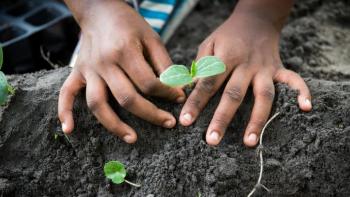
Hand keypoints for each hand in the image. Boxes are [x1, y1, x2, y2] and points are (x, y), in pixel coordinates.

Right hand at [59, 0, 184, 142]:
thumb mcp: (152, 38)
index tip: (178, 98)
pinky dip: (64, 112)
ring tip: (132, 138)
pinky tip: (69, 129)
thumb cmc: (129, 25)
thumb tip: (177, 89)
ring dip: (114, 125)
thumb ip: (164, 64)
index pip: (148, 82)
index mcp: (125, 51)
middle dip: (151, 114)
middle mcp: (104, 63)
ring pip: (97, 104)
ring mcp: (88, 69)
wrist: (100, 10)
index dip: (167, 93)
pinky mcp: (77, 72)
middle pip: (126, 98)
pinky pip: (66, 94)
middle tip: (168, 123)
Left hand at [179, 9, 311, 146]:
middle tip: (212, 140)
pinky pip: (294, 80)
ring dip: (257, 119)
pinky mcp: (279, 69)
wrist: (255, 20)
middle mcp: (246, 65)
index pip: (208, 83)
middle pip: (234, 94)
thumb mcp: (209, 44)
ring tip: (249, 142)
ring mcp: (265, 68)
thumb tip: (189, 89)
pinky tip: (306, 108)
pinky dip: (302, 92)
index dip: (196, 102)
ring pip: (263, 95)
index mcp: (226, 57)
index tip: (185, 121)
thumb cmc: (227, 36)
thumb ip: (200, 66)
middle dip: (222, 118)